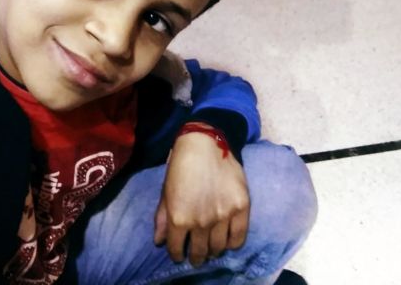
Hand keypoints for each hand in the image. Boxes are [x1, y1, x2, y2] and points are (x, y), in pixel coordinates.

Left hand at [154, 125, 249, 266]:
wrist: (206, 143)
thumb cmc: (181, 165)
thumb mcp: (165, 191)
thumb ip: (162, 218)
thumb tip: (159, 241)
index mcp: (179, 218)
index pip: (177, 249)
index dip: (177, 254)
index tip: (179, 254)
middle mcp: (201, 221)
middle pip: (200, 252)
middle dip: (196, 257)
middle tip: (196, 257)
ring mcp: (223, 216)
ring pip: (219, 248)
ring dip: (213, 252)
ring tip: (211, 249)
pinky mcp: (241, 208)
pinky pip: (239, 237)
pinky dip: (232, 244)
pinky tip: (227, 241)